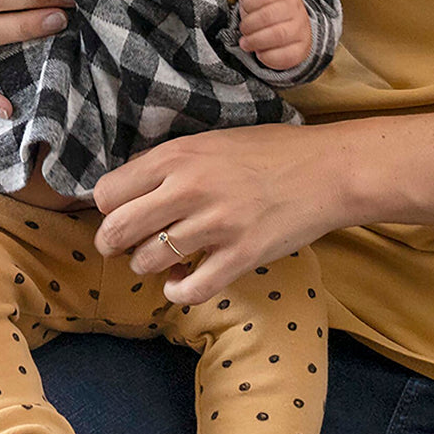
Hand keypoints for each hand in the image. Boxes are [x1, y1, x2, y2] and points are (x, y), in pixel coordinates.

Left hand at [92, 124, 353, 303]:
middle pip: (117, 230)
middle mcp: (189, 188)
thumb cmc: (267, 152)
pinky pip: (190, 291)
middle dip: (112, 243)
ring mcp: (215, 225)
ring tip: (162, 260)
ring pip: (148, 261)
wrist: (327, 170)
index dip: (107, 208)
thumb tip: (125, 191)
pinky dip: (177, 292)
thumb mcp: (209, 141)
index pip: (107, 192)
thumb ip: (168, 164)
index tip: (119, 213)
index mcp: (176, 156)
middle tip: (123, 246)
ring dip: (148, 266)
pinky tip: (181, 283)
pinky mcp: (241, 257)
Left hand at [234, 0, 311, 69]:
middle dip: (248, 25)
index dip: (248, 4)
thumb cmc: (271, 11)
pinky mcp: (300, 51)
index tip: (246, 10)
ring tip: (246, 42)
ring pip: (277, 35)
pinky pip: (284, 56)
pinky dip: (266, 56)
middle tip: (244, 29)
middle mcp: (296, 11)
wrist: (294, 29)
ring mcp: (301, 31)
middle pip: (268, 16)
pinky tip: (260, 52)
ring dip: (255, 41)